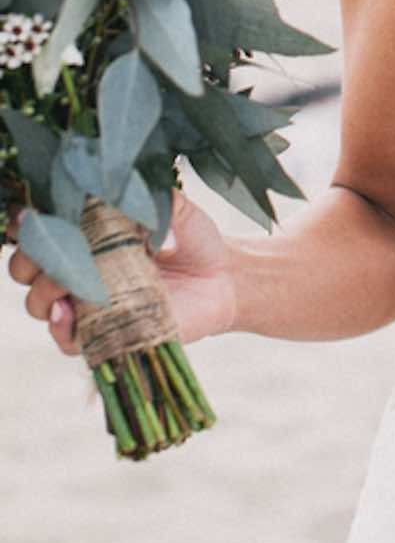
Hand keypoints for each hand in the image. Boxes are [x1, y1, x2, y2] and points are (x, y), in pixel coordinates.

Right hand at [5, 187, 237, 355]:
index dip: (27, 226)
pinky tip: (69, 313)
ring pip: (39, 302)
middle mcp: (78, 266)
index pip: (39, 229)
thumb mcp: (179, 211)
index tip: (30, 219)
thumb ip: (158, 203)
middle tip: (48, 256)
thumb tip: (139, 219)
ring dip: (42, 292)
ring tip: (64, 284)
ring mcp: (87, 301)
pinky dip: (61, 328)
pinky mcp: (102, 333)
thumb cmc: (193, 238)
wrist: (221, 279)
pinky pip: (67, 339)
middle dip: (27, 262)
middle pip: (25, 267)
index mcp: (87, 232)